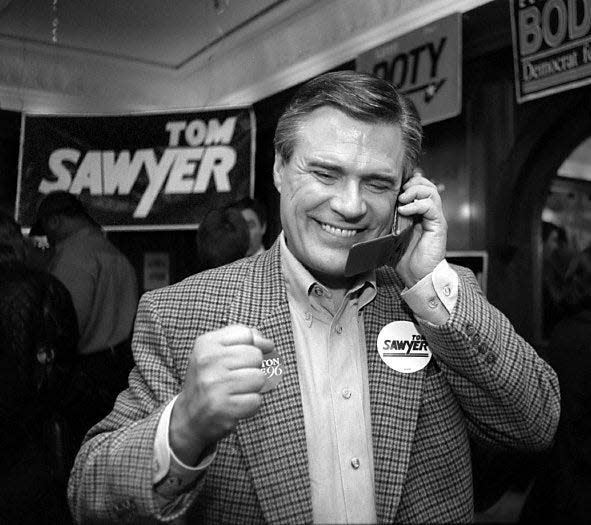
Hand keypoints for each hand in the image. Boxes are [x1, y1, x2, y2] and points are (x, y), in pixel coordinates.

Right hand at [170, 324, 273, 464]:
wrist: (189, 415)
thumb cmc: (211, 379)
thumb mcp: (219, 352)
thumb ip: (244, 340)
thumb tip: (268, 344)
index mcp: (206, 343)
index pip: (247, 335)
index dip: (252, 346)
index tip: (242, 358)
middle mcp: (207, 361)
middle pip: (256, 356)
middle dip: (253, 367)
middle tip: (237, 377)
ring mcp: (214, 385)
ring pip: (259, 378)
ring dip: (253, 387)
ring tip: (236, 391)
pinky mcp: (222, 407)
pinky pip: (256, 400)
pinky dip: (250, 404)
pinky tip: (235, 404)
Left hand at [394, 174, 446, 286]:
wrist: (417, 275)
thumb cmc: (403, 258)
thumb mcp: (388, 236)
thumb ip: (383, 223)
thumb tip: (364, 216)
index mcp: (418, 212)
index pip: (418, 186)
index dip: (406, 182)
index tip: (392, 188)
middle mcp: (429, 212)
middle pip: (426, 184)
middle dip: (412, 183)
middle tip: (398, 192)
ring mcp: (434, 218)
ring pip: (431, 191)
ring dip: (414, 191)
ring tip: (401, 199)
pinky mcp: (438, 225)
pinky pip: (431, 206)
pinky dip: (416, 204)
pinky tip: (403, 210)